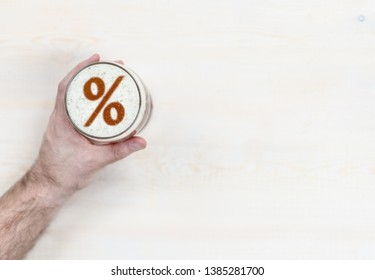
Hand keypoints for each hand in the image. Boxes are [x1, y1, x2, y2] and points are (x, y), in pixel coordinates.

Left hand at [32, 54, 146, 195]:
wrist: (50, 185)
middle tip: (110, 68)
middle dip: (91, 74)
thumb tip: (140, 141)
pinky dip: (88, 100)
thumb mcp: (96, 161)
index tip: (96, 59)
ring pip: (74, 97)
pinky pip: (76, 108)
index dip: (81, 70)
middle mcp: (60, 118)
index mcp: (63, 121)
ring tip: (107, 80)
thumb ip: (120, 150)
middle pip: (73, 87)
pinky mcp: (66, 129)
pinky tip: (100, 102)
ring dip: (89, 86)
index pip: (68, 87)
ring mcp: (61, 123)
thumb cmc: (66, 173)